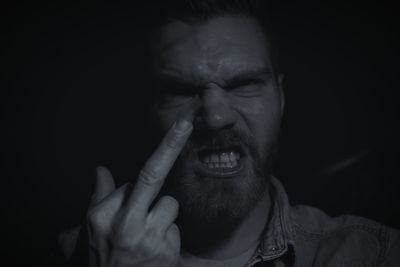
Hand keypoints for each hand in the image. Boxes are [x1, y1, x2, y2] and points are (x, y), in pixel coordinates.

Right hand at [85, 119, 191, 266]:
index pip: (133, 180)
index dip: (139, 187)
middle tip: (184, 124)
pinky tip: (154, 250)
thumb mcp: (90, 229)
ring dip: (163, 215)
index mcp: (102, 214)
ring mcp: (148, 238)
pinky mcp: (167, 251)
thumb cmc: (101, 257)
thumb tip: (100, 168)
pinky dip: (167, 235)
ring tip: (147, 236)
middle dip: (169, 146)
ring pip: (170, 204)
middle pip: (151, 175)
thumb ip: (98, 196)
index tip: (176, 131)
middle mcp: (124, 223)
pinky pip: (175, 228)